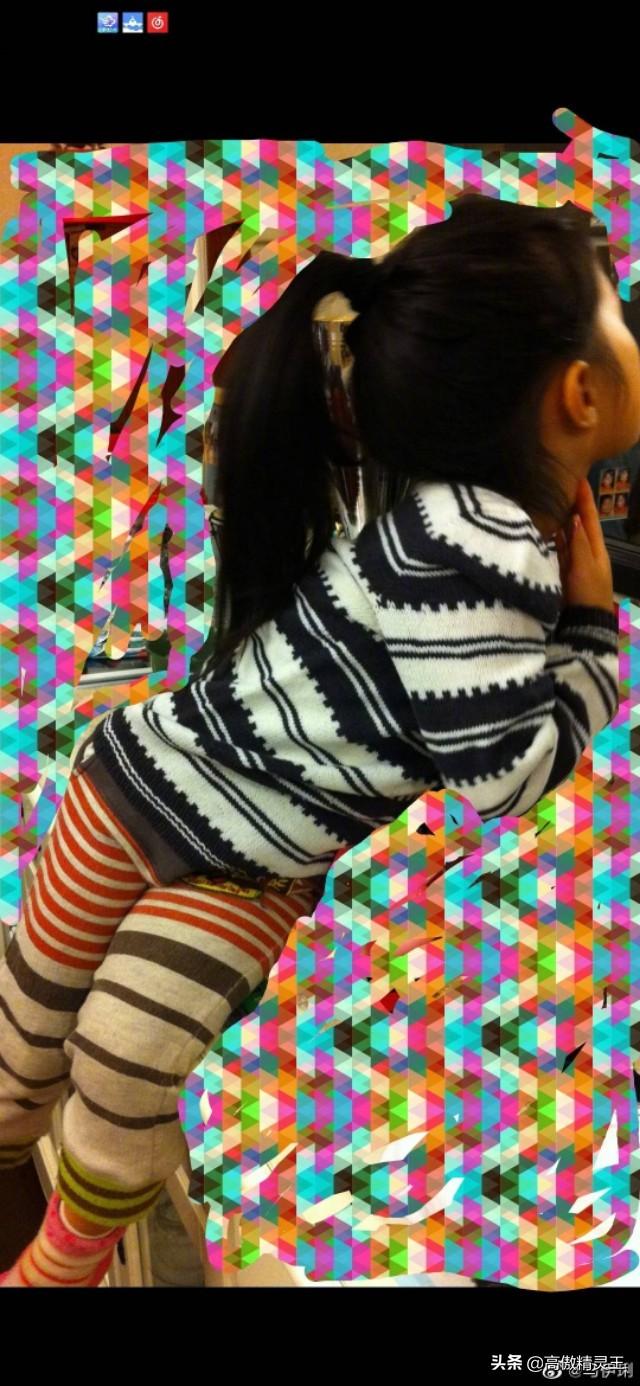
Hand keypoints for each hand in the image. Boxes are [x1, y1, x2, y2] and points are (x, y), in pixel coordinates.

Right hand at [554, 478, 615, 613]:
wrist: (583, 624)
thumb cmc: (587, 593)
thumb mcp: (585, 566)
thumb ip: (579, 542)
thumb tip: (576, 516)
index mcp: (596, 549)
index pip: (591, 518)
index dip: (585, 498)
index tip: (579, 477)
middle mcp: (584, 552)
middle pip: (578, 524)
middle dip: (572, 505)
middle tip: (561, 484)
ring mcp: (572, 562)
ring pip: (567, 535)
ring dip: (560, 519)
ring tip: (551, 500)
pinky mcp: (560, 572)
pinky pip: (557, 549)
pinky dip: (552, 537)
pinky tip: (545, 527)